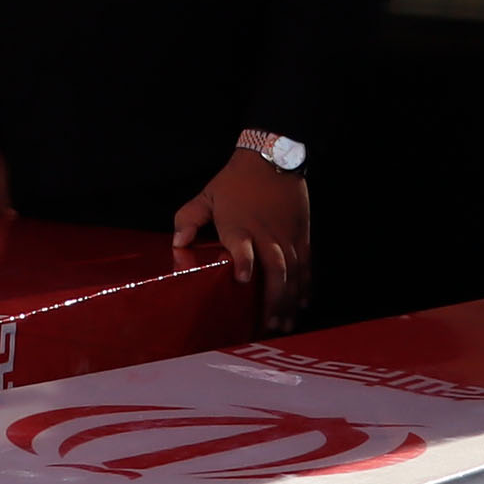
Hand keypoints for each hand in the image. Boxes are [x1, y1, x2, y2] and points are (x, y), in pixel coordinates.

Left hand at [172, 147, 310, 327]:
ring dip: (289, 300)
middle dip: (273, 300)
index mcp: (239, 227)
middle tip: (268, 325)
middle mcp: (266, 235)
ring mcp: (286, 236)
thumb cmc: (235, 180)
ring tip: (284, 324)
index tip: (241, 279)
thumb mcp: (207, 195)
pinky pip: (306, 264)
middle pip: (275, 270)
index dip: (244, 262)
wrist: (272, 157)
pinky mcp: (301, 235)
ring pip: (292, 273)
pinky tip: (303, 302)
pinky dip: (305, 285)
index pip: (242, 246)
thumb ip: (188, 218)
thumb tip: (177, 243)